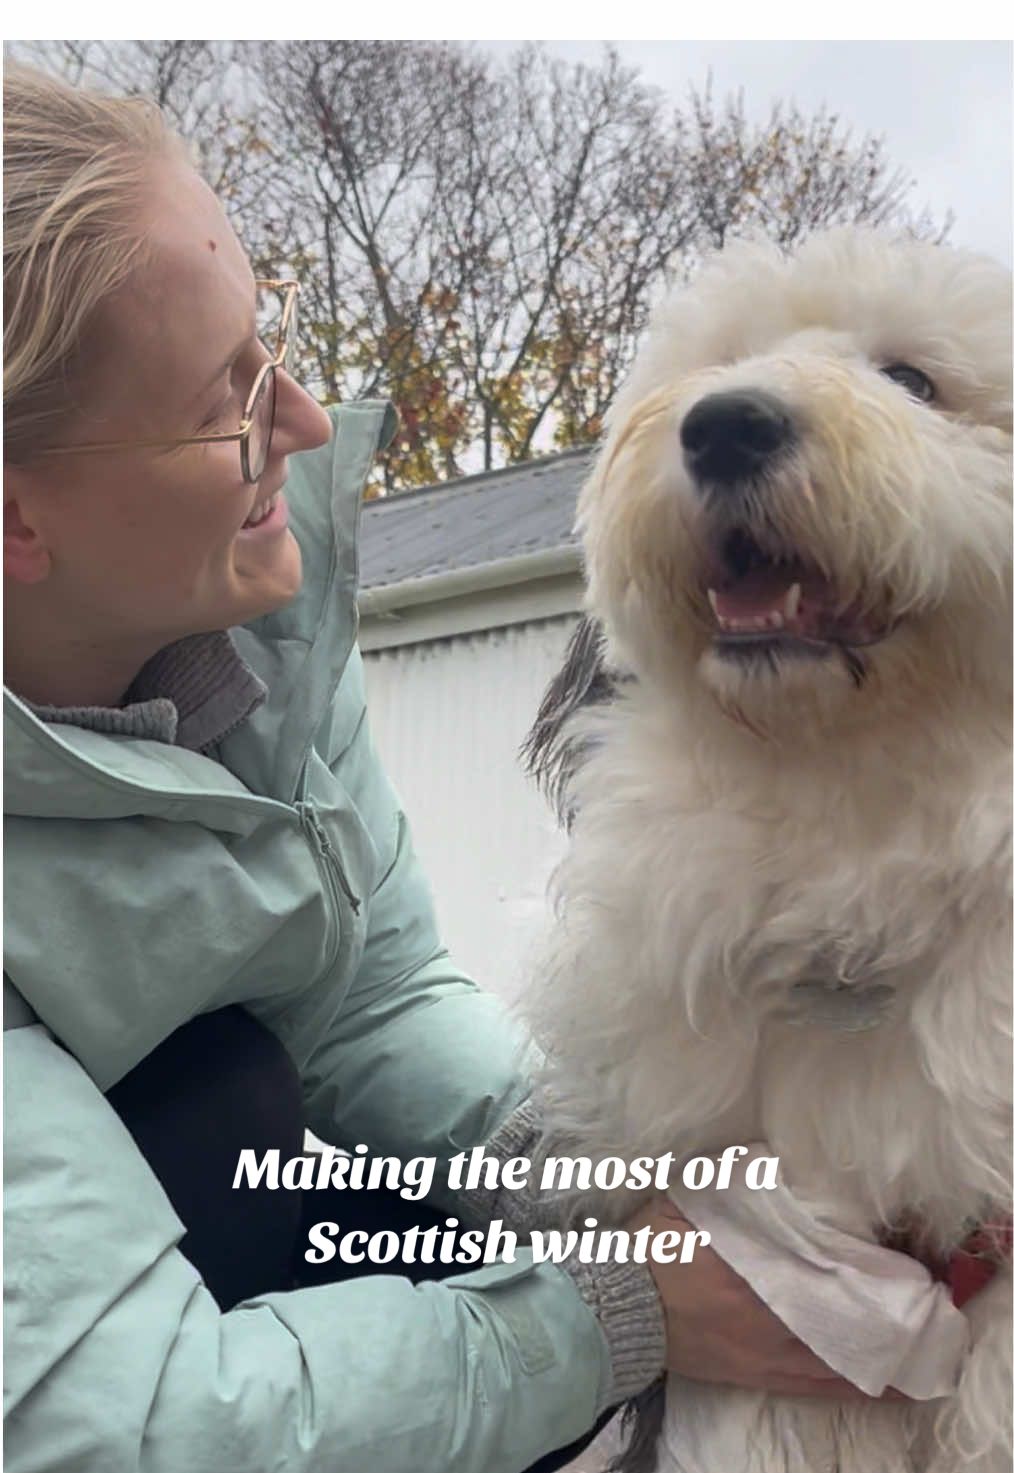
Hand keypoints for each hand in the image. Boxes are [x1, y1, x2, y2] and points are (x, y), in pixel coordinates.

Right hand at [624, 1198, 905, 1400]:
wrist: (615, 1305)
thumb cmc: (650, 1246)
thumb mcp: (691, 1195)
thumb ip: (738, 1178)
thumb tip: (774, 1157)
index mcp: (755, 1258)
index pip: (827, 1257)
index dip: (867, 1253)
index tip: (895, 1243)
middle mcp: (770, 1307)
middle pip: (841, 1304)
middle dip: (880, 1295)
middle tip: (910, 1283)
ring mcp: (767, 1348)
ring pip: (839, 1349)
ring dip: (876, 1338)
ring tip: (905, 1325)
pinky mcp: (758, 1373)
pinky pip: (820, 1384)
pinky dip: (855, 1380)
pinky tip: (881, 1377)